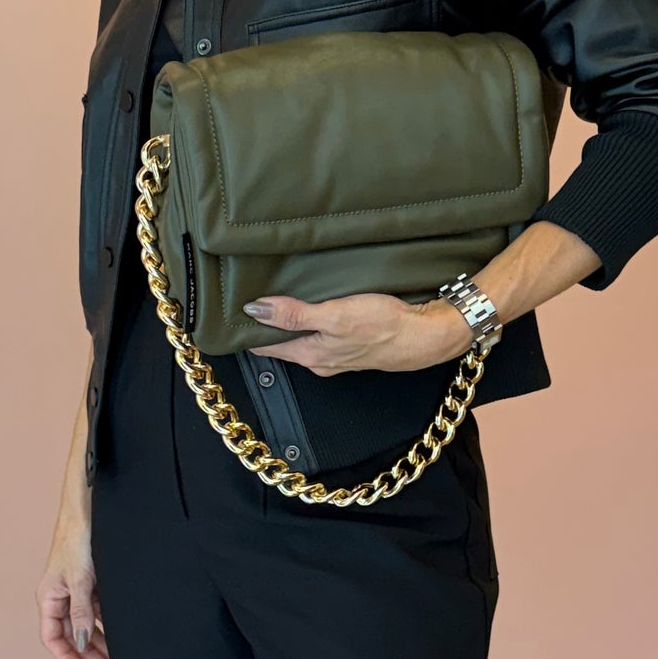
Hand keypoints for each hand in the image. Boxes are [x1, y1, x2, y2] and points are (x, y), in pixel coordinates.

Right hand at [38, 519, 109, 658]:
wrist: (88, 511)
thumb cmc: (77, 540)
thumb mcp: (80, 580)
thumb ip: (80, 612)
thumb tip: (79, 641)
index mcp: (48, 597)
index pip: (52, 637)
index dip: (65, 656)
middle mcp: (59, 596)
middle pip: (69, 633)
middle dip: (85, 651)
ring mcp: (75, 590)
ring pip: (84, 623)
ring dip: (96, 639)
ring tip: (113, 654)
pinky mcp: (89, 582)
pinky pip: (95, 609)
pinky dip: (104, 621)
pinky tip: (118, 631)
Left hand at [241, 290, 472, 376]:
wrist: (427, 335)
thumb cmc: (384, 326)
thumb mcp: (334, 316)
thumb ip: (294, 315)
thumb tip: (255, 311)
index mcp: (310, 355)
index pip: (266, 345)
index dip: (247, 331)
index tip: (229, 315)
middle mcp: (320, 359)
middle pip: (283, 343)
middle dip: (266, 325)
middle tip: (247, 299)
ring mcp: (338, 354)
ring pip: (303, 338)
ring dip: (290, 323)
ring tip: (275, 299)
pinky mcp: (355, 345)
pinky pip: (324, 333)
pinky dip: (313, 322)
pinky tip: (315, 308)